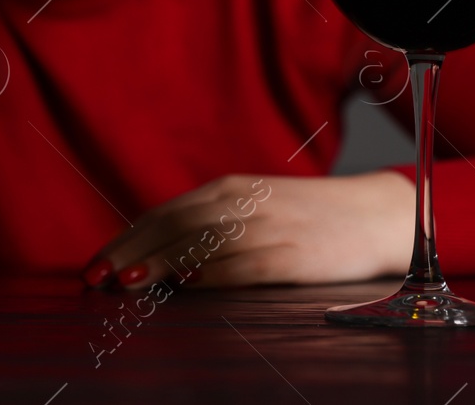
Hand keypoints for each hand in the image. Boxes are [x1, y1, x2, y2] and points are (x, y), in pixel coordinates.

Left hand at [80, 171, 413, 289]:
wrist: (377, 215)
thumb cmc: (310, 218)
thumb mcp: (257, 208)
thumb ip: (214, 223)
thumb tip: (160, 254)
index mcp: (233, 190)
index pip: (166, 214)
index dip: (127, 238)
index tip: (97, 263)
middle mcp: (246, 204)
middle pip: (176, 226)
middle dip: (132, 252)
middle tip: (98, 277)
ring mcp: (271, 229)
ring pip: (204, 243)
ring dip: (162, 263)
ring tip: (130, 282)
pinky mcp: (295, 256)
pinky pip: (247, 264)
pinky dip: (216, 272)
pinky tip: (190, 284)